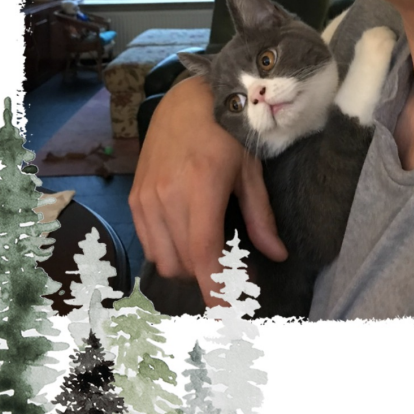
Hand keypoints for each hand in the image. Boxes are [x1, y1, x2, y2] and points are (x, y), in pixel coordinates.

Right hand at [129, 74, 287, 305]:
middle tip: (236, 266)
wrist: (189, 98)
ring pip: (164, 259)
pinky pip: (148, 242)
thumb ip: (261, 217)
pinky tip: (187, 236)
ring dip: (189, 265)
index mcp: (200, 188)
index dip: (215, 290)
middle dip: (210, 275)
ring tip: (211, 248)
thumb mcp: (250, 171)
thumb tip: (278, 255)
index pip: (203, 255)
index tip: (228, 315)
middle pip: (185, 263)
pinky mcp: (135, 196)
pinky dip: (168, 250)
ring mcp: (146, 197)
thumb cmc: (227, 131)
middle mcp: (167, 196)